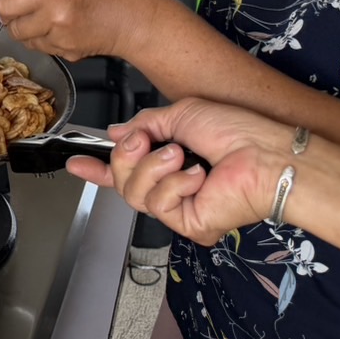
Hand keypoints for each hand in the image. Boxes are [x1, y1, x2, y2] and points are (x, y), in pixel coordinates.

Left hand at [0, 0, 156, 61]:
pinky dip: (39, 38)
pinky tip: (56, 28)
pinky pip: (33, 44)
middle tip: (18, 3)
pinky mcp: (61, 44)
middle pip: (3, 4)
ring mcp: (57, 21)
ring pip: (14, 29)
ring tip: (39, 17)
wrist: (135, 17)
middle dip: (8, 4)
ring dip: (22, 24)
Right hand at [66, 99, 290, 244]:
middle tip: (147, 140)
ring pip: (133, 192)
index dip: (97, 169)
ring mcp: (179, 208)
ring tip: (180, 155)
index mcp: (169, 161)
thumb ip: (144, 124)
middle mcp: (171, 187)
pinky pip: (157, 203)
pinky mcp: (188, 224)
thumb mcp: (180, 114)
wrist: (264, 153)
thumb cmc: (235, 129)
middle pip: (120, 179)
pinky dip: (175, 182)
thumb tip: (117, 133)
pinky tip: (198, 175)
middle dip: (127, 155)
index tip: (75, 162)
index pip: (125, 171)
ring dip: (153, 166)